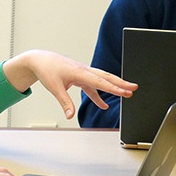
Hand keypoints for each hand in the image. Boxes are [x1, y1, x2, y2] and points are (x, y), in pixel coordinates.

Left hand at [3, 50, 137, 118]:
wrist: (40, 60)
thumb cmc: (47, 70)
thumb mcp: (54, 88)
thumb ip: (64, 102)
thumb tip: (70, 115)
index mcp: (79, 72)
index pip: (100, 82)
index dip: (113, 88)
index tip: (125, 92)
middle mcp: (84, 70)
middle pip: (106, 77)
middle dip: (121, 83)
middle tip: (134, 88)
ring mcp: (83, 73)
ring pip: (102, 79)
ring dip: (114, 86)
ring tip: (127, 93)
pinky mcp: (80, 76)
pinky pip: (93, 86)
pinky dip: (99, 95)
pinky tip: (103, 105)